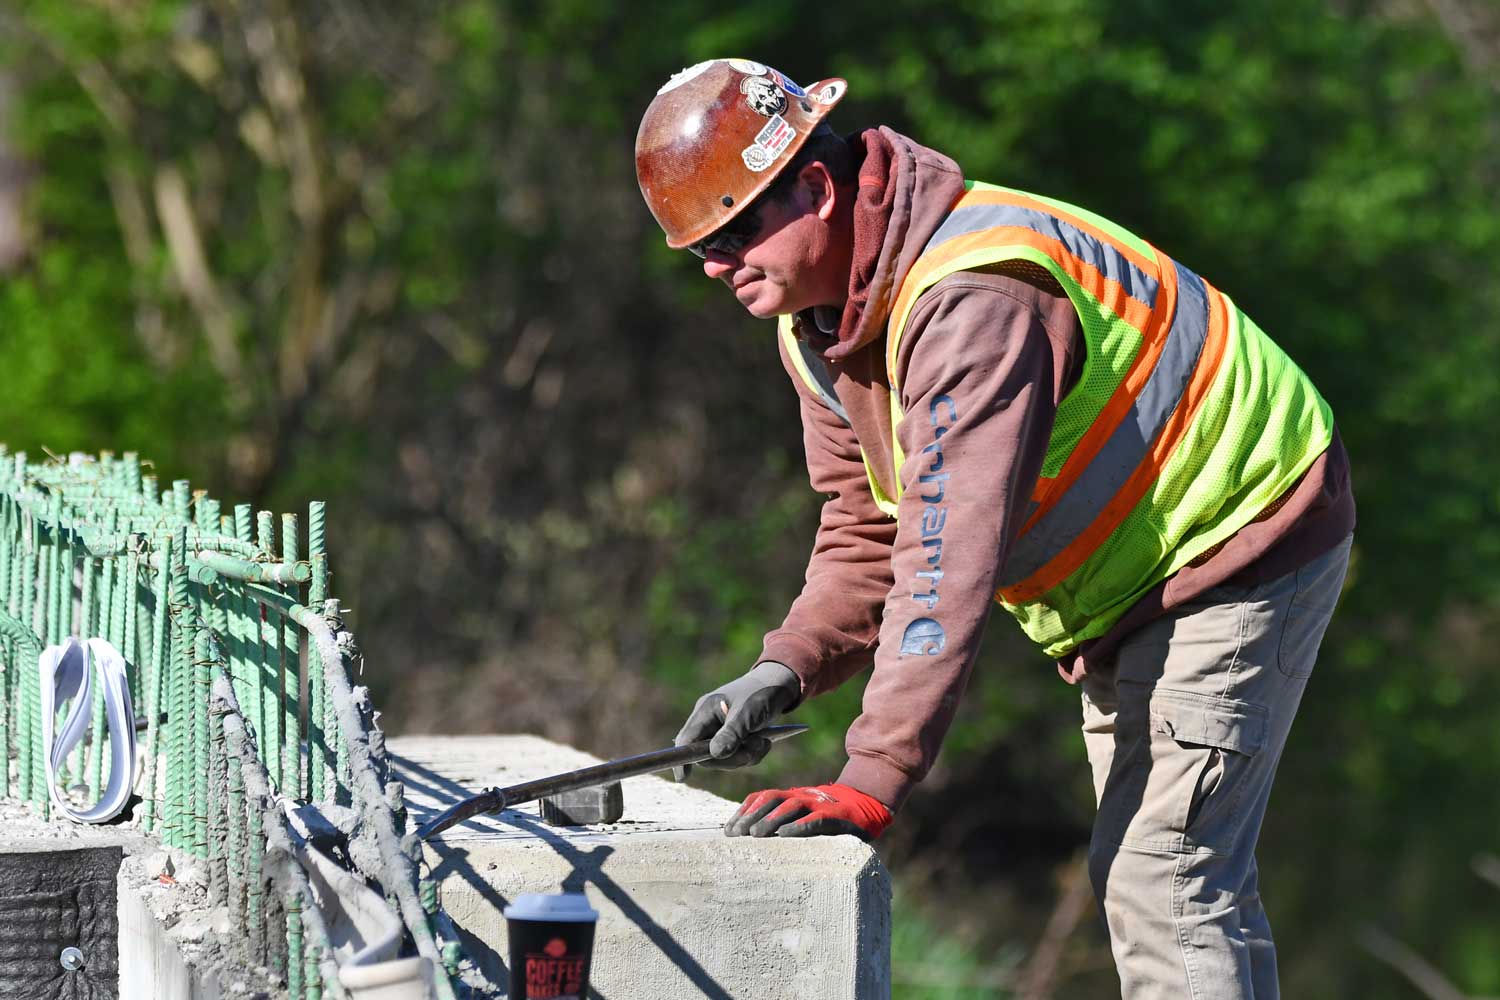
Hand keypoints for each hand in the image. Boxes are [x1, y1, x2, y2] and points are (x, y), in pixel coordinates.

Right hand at [673, 661, 800, 779]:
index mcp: (705, 711)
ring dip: (746, 755)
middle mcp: (709, 723)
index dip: (682, 758)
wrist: (779, 686)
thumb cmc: (760, 693)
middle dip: (731, 758)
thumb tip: (715, 755)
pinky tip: (764, 742)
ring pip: (725, 759)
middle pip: (707, 755)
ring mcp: (721, 732)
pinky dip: (753, 754)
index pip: (687, 739)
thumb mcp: (747, 713)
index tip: (682, 777)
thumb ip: (731, 733)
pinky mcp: (734, 739)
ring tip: (763, 741)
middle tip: (754, 748)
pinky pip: (738, 758)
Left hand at [723, 783, 892, 840]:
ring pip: (790, 806)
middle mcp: (802, 796)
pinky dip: (799, 826)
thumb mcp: (803, 816)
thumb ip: (783, 822)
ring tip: (755, 835)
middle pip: (771, 799)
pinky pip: (815, 819)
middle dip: (751, 816)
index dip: (744, 811)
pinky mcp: (836, 816)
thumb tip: (751, 839)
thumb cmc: (830, 817)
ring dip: (770, 820)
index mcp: (792, 796)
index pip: (762, 798)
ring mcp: (819, 804)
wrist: (868, 805)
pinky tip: (786, 836)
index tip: (728, 830)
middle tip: (736, 835)